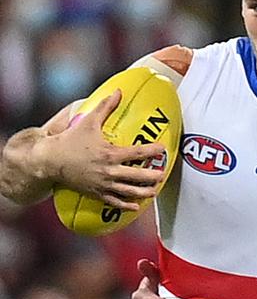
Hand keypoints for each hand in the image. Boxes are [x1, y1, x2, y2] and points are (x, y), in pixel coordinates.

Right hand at [42, 90, 166, 209]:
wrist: (51, 160)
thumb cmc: (70, 140)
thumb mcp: (89, 121)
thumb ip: (106, 107)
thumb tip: (118, 92)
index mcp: (110, 154)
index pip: (137, 153)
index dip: (152, 151)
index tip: (163, 149)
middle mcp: (109, 171)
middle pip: (137, 176)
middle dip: (152, 176)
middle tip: (162, 175)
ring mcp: (104, 184)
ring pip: (129, 192)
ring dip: (144, 192)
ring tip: (154, 191)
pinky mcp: (97, 193)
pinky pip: (115, 202)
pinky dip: (126, 205)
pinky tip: (136, 206)